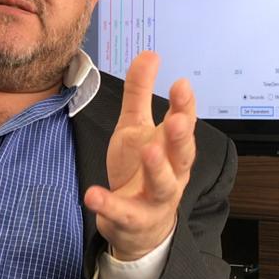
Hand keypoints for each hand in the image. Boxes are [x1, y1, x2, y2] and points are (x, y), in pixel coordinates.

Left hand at [84, 51, 196, 260]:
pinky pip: (122, 213)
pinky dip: (108, 205)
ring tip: (148, 151)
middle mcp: (172, 173)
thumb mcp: (135, 128)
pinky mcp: (132, 219)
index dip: (185, 106)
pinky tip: (93, 195)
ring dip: (157, 169)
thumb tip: (150, 53)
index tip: (181, 84)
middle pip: (182, 155)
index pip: (183, 124)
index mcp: (172, 148)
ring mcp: (154, 199)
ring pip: (163, 185)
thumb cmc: (140, 170)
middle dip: (181, 137)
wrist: (138, 225)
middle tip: (177, 120)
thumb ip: (141, 93)